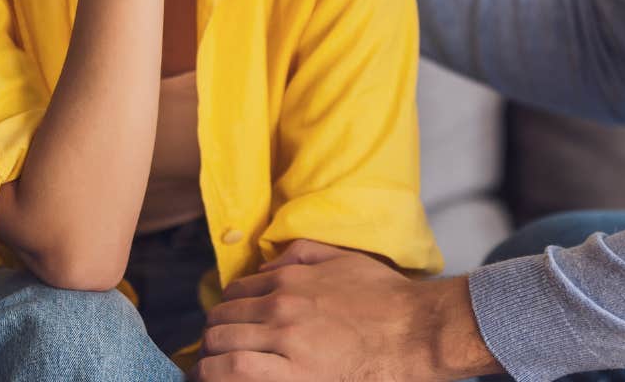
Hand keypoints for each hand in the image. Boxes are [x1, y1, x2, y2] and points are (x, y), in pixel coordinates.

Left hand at [196, 240, 497, 381]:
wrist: (417, 332)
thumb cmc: (387, 298)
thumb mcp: (345, 260)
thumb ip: (302, 254)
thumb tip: (266, 265)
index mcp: (290, 279)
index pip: (236, 292)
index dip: (226, 308)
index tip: (227, 323)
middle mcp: (281, 307)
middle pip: (223, 319)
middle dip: (214, 334)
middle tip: (213, 348)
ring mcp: (286, 343)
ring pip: (223, 344)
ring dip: (209, 356)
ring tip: (207, 368)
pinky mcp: (295, 375)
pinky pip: (237, 372)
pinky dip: (216, 374)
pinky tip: (212, 379)